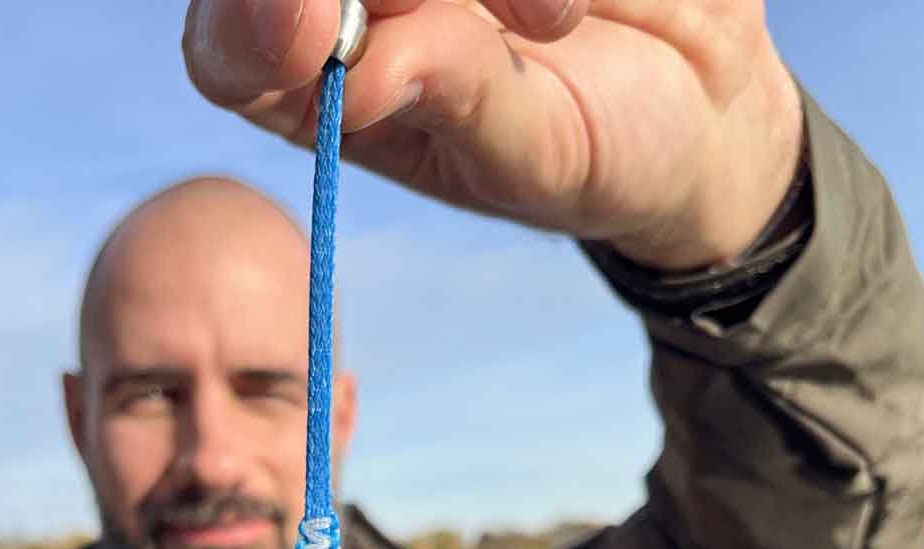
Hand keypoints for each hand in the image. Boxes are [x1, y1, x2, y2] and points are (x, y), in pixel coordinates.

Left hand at [183, 0, 803, 268]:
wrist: (690, 98)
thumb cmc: (589, 149)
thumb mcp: (527, 158)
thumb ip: (453, 103)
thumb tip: (364, 76)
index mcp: (322, 88)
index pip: (232, 50)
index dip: (253, 26)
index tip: (306, 25)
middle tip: (455, 8)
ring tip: (551, 21)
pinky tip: (559, 5)